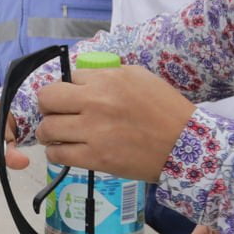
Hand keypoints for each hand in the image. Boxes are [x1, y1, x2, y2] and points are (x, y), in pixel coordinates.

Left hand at [34, 65, 192, 182]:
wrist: (186, 146)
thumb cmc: (165, 110)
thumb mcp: (139, 78)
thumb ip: (108, 75)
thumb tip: (81, 76)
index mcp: (107, 80)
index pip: (68, 78)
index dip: (69, 88)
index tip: (74, 98)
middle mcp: (96, 103)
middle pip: (47, 99)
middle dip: (48, 106)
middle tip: (56, 114)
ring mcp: (93, 132)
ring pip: (47, 129)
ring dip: (49, 132)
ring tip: (58, 135)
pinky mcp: (95, 158)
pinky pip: (58, 155)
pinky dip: (56, 153)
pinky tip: (65, 151)